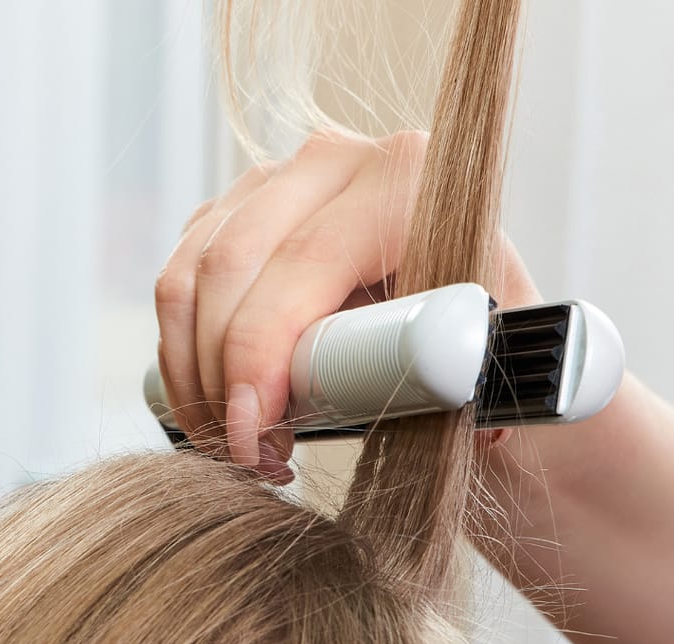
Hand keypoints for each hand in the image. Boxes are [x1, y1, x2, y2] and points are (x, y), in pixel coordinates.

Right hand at [155, 129, 540, 481]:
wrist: (456, 284)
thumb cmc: (476, 314)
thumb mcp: (496, 336)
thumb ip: (481, 368)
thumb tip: (480, 431)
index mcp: (401, 175)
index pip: (302, 263)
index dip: (261, 355)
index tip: (256, 434)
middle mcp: (330, 160)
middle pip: (230, 267)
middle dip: (219, 377)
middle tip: (242, 452)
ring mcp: (271, 180)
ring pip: (189, 275)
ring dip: (191, 373)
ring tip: (231, 442)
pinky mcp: (231, 210)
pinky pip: (177, 280)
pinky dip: (181, 353)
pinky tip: (213, 403)